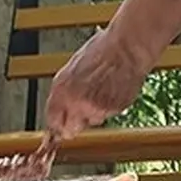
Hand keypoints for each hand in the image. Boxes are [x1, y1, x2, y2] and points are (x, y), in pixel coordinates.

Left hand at [44, 25, 151, 140]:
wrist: (127, 49)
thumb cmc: (103, 51)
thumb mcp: (72, 68)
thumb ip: (64, 91)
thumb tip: (60, 105)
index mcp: (62, 90)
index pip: (52, 121)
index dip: (56, 124)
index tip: (59, 125)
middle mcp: (77, 103)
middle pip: (70, 131)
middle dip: (74, 124)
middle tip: (81, 111)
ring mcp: (96, 109)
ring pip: (91, 122)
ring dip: (94, 112)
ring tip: (101, 91)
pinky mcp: (113, 112)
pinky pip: (108, 116)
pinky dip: (109, 107)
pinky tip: (111, 91)